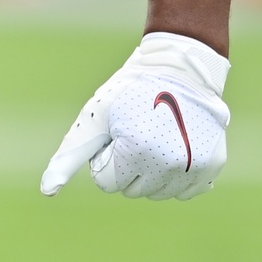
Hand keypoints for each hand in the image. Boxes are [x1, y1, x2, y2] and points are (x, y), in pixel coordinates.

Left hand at [40, 32, 229, 200]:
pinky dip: (177, 175)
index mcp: (136, 148)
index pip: (107, 183)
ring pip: (158, 193)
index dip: (107, 156)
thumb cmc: (130, 91)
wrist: (180, 68)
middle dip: (128, 166)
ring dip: (152, 172)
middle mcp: (168, 162)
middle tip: (138, 130)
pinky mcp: (213, 166)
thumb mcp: (95, 117)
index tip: (118, 131)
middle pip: (132, 191)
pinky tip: (176, 146)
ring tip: (157, 135)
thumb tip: (48, 191)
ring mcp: (194, 166)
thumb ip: (69, 155)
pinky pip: (185, 192)